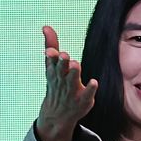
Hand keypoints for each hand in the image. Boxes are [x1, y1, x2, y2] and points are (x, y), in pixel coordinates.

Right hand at [36, 26, 97, 140]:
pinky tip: (94, 82)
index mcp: (54, 72)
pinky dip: (90, 89)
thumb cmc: (56, 85)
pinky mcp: (83, 100)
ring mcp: (72, 92)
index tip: (52, 51)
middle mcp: (62, 81)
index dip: (52, 57)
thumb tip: (46, 26)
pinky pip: (87, 95)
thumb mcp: (52, 67)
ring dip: (74, 73)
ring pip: (72, 81)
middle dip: (63, 63)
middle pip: (61, 71)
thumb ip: (51, 46)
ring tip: (76, 64)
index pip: (51, 63)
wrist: (57, 115)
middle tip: (65, 55)